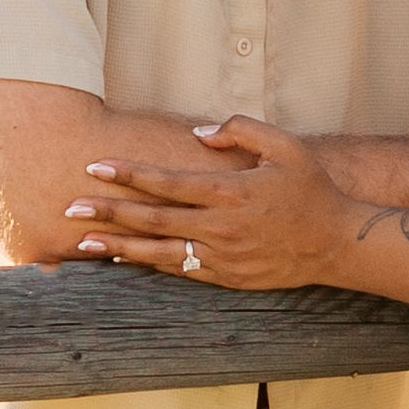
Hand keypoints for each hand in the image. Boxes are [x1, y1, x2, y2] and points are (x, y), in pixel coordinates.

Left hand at [71, 118, 341, 292]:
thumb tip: (198, 134)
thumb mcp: (285, 146)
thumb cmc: (311, 189)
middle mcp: (221, 227)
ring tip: (84, 242)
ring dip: (118, 246)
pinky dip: (148, 265)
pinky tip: (124, 260)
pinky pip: (180, 271)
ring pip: (159, 252)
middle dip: (109, 212)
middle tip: (70, 207)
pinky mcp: (227, 278)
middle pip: (153, 218)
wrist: (338, 243)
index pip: (167, 182)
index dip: (128, 175)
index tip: (95, 168)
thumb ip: (240, 131)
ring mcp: (222, 257)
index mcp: (231, 191)